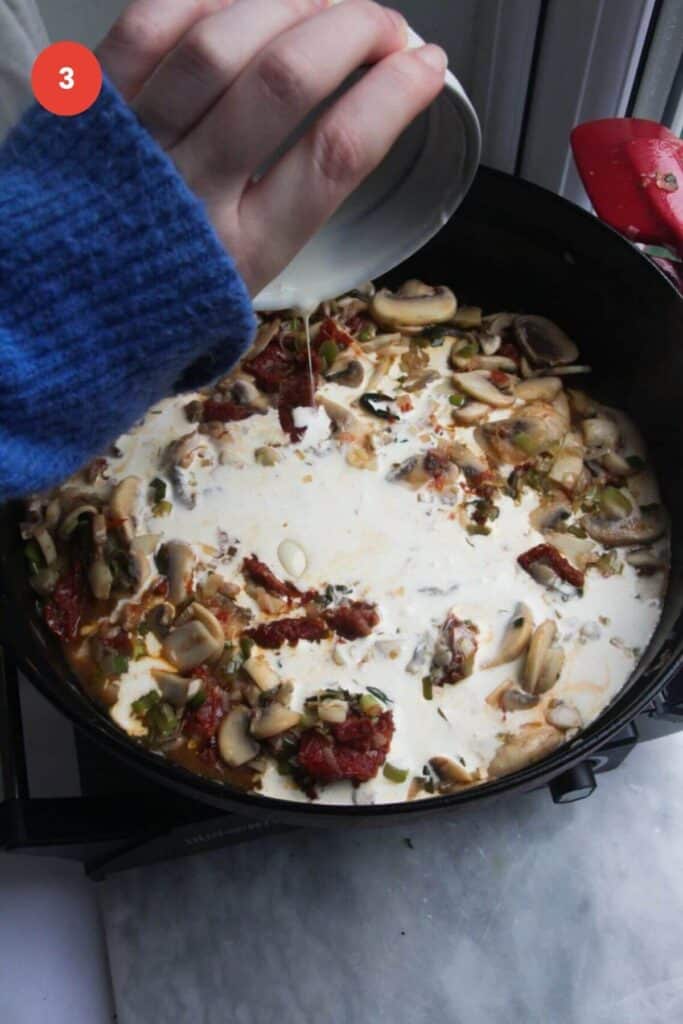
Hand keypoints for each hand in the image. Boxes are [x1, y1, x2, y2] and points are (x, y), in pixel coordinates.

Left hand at [98, 0, 446, 295]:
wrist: (61, 313)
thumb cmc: (162, 295)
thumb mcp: (248, 277)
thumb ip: (297, 205)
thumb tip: (360, 112)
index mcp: (246, 251)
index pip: (333, 155)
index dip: (392, 96)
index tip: (425, 67)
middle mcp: (194, 193)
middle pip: (284, 84)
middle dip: (353, 32)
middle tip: (386, 26)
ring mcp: (139, 145)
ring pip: (221, 45)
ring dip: (292, 3)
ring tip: (327, 1)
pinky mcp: (92, 108)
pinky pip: (149, 27)